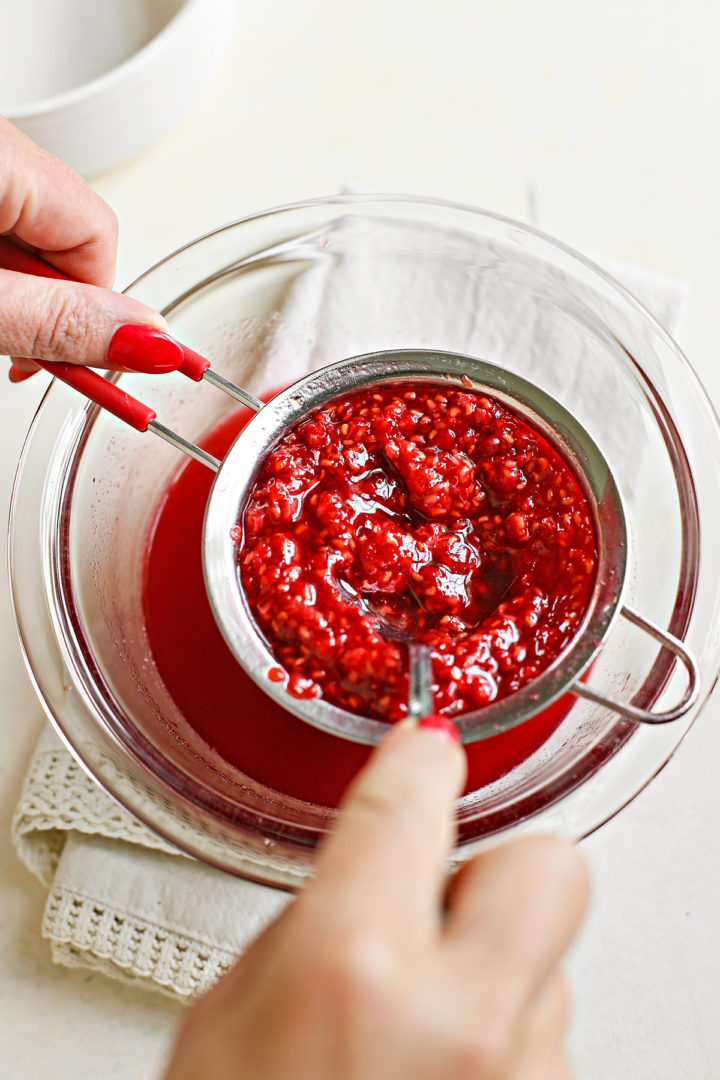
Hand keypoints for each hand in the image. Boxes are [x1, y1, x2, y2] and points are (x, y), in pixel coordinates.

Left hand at [0, 118, 179, 379]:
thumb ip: (59, 320)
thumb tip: (152, 340)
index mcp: (3, 156)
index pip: (99, 233)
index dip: (89, 307)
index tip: (67, 360)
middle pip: (67, 226)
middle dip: (50, 294)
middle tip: (13, 344)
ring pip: (28, 221)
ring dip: (18, 279)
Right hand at [164, 720, 588, 1079]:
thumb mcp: (224, 1027)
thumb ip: (310, 928)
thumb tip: (368, 871)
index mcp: (353, 972)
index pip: (414, 799)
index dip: (419, 757)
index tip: (425, 744)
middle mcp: (460, 1025)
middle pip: (552, 863)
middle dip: (502, 861)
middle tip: (445, 891)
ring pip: (553, 961)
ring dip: (496, 966)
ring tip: (417, 1023)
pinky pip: (545, 1040)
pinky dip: (501, 1038)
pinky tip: (433, 1075)